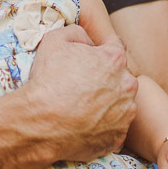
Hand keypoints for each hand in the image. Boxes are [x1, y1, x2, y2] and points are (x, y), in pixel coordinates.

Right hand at [28, 24, 137, 161]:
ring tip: (82, 106)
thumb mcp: (54, 40)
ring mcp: (125, 113)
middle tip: (82, 84)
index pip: (115, 47)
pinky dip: (103, 125)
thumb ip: (77, 32)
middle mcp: (127, 85)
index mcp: (115, 59)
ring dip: (107, 102)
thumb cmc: (47, 79)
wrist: (40, 122)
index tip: (89, 59)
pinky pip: (115, 127)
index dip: (100, 50)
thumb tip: (88, 40)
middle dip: (106, 78)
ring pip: (120, 102)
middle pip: (121, 76)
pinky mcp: (118, 136)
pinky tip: (84, 123)